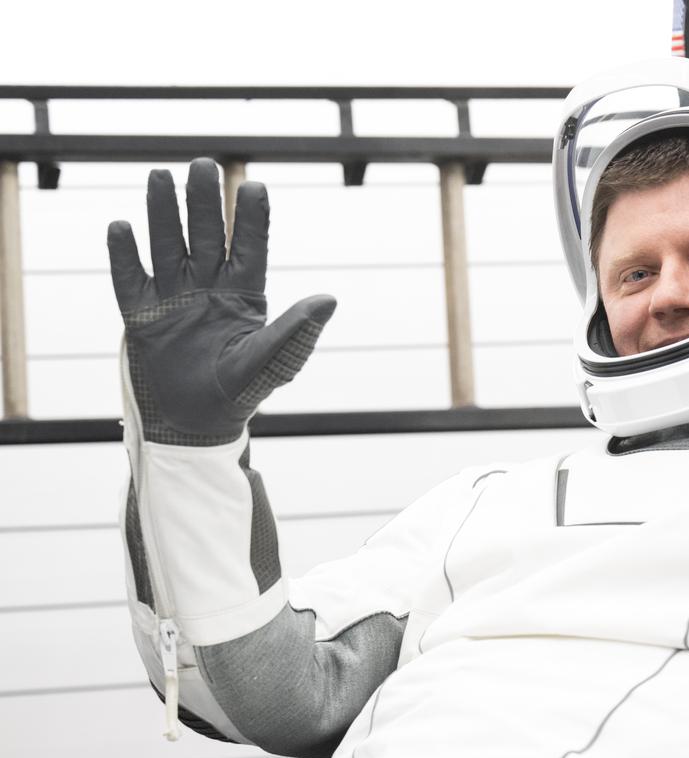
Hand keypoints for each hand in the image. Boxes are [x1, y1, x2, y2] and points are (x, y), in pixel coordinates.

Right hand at [108, 159, 335, 444]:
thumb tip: (329, 299)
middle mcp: (209, 288)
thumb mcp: (272, 361)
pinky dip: (125, 255)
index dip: (250, 219)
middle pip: (205, 236)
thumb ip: (296, 331)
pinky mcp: (141, 316)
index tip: (254, 187)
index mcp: (245, 294)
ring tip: (160, 177)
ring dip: (163, 214)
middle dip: (204, 202)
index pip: (248, 247)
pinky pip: (130, 279)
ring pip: (168, 246)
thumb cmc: (241, 393)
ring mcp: (173, 298)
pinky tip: (121, 228)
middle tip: (202, 164)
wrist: (197, 425)